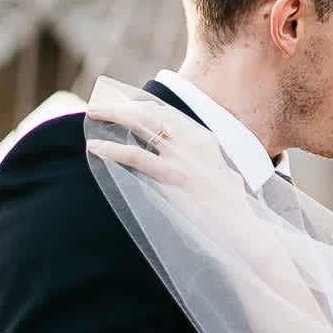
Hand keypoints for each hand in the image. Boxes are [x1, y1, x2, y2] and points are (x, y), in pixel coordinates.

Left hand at [84, 98, 264, 250]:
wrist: (240, 227)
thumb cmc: (231, 209)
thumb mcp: (224, 177)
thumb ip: (210, 167)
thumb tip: (206, 170)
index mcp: (203, 138)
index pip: (165, 112)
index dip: (139, 105)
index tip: (119, 105)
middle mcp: (193, 140)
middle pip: (151, 111)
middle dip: (122, 104)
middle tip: (98, 105)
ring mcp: (183, 156)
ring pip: (141, 124)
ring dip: (113, 115)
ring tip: (91, 114)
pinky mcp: (174, 176)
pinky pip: (136, 157)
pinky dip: (113, 149)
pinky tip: (96, 148)